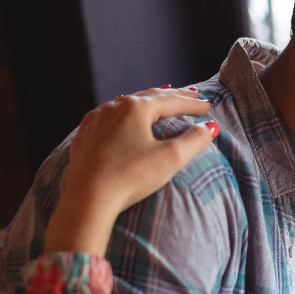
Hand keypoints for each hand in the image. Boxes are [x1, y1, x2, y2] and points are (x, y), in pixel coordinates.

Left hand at [44, 86, 215, 255]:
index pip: (171, 101)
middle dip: (172, 96)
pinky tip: (123, 113)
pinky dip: (125, 113)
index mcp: (135, 108)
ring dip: (147, 101)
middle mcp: (113, 107)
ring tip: (160, 96)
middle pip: (149, 96)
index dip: (192, 103)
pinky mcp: (84, 136)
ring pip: (127, 103)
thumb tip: (209, 127)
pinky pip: (109, 116)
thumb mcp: (171, 158)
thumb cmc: (131, 176)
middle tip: (191, 94)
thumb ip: (194, 140)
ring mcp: (95, 120)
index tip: (208, 104)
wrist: (87, 199)